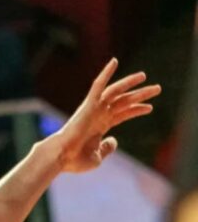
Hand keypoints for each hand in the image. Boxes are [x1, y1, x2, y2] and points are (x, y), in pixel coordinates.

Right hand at [53, 58, 160, 172]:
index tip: (150, 108)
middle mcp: (98, 115)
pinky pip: (98, 85)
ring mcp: (94, 109)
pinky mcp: (88, 104)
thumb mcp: (98, 156)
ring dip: (130, 84)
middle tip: (157, 88)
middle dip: (140, 95)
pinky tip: (114, 62)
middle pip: (123, 101)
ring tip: (145, 77)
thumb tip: (114, 140)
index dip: (136, 110)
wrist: (63, 157)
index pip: (122, 114)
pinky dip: (106, 73)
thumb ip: (107, 147)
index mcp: (100, 126)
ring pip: (116, 92)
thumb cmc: (76, 160)